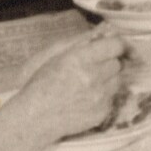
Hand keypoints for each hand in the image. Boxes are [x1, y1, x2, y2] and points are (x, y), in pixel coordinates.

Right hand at [13, 28, 130, 137]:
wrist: (33, 120)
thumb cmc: (39, 85)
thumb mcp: (53, 55)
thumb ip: (81, 40)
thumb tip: (106, 30)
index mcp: (79, 59)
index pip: (116, 45)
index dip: (113, 45)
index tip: (109, 47)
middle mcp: (92, 78)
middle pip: (117, 64)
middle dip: (107, 63)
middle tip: (90, 69)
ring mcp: (99, 97)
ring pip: (117, 81)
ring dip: (106, 80)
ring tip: (85, 85)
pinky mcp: (102, 113)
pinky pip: (112, 99)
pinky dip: (103, 97)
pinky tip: (84, 100)